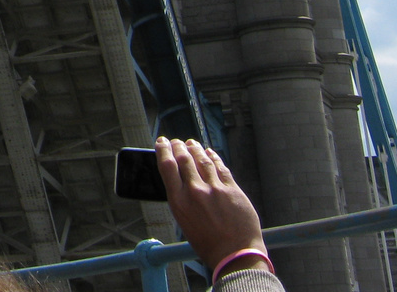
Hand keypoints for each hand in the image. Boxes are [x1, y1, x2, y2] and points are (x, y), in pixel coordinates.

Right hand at [156, 137, 268, 274]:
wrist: (235, 254)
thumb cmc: (208, 243)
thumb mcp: (184, 220)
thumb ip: (181, 198)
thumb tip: (181, 179)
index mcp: (179, 201)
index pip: (167, 166)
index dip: (163, 150)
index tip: (161, 142)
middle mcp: (195, 191)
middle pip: (184, 159)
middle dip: (178, 146)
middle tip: (176, 141)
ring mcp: (216, 189)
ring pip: (202, 159)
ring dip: (195, 148)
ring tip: (192, 143)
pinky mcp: (233, 190)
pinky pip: (221, 168)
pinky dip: (214, 157)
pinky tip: (210, 152)